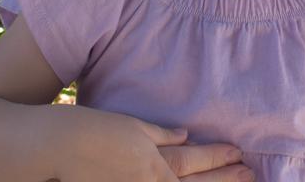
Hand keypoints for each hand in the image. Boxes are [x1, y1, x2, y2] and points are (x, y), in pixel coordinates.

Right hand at [57, 111, 251, 181]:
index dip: (218, 158)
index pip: (195, 161)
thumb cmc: (92, 131)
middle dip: (223, 180)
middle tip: (248, 174)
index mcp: (154, 163)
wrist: (55, 147)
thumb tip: (184, 134)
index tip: (239, 155)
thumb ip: (160, 135)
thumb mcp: (131, 127)